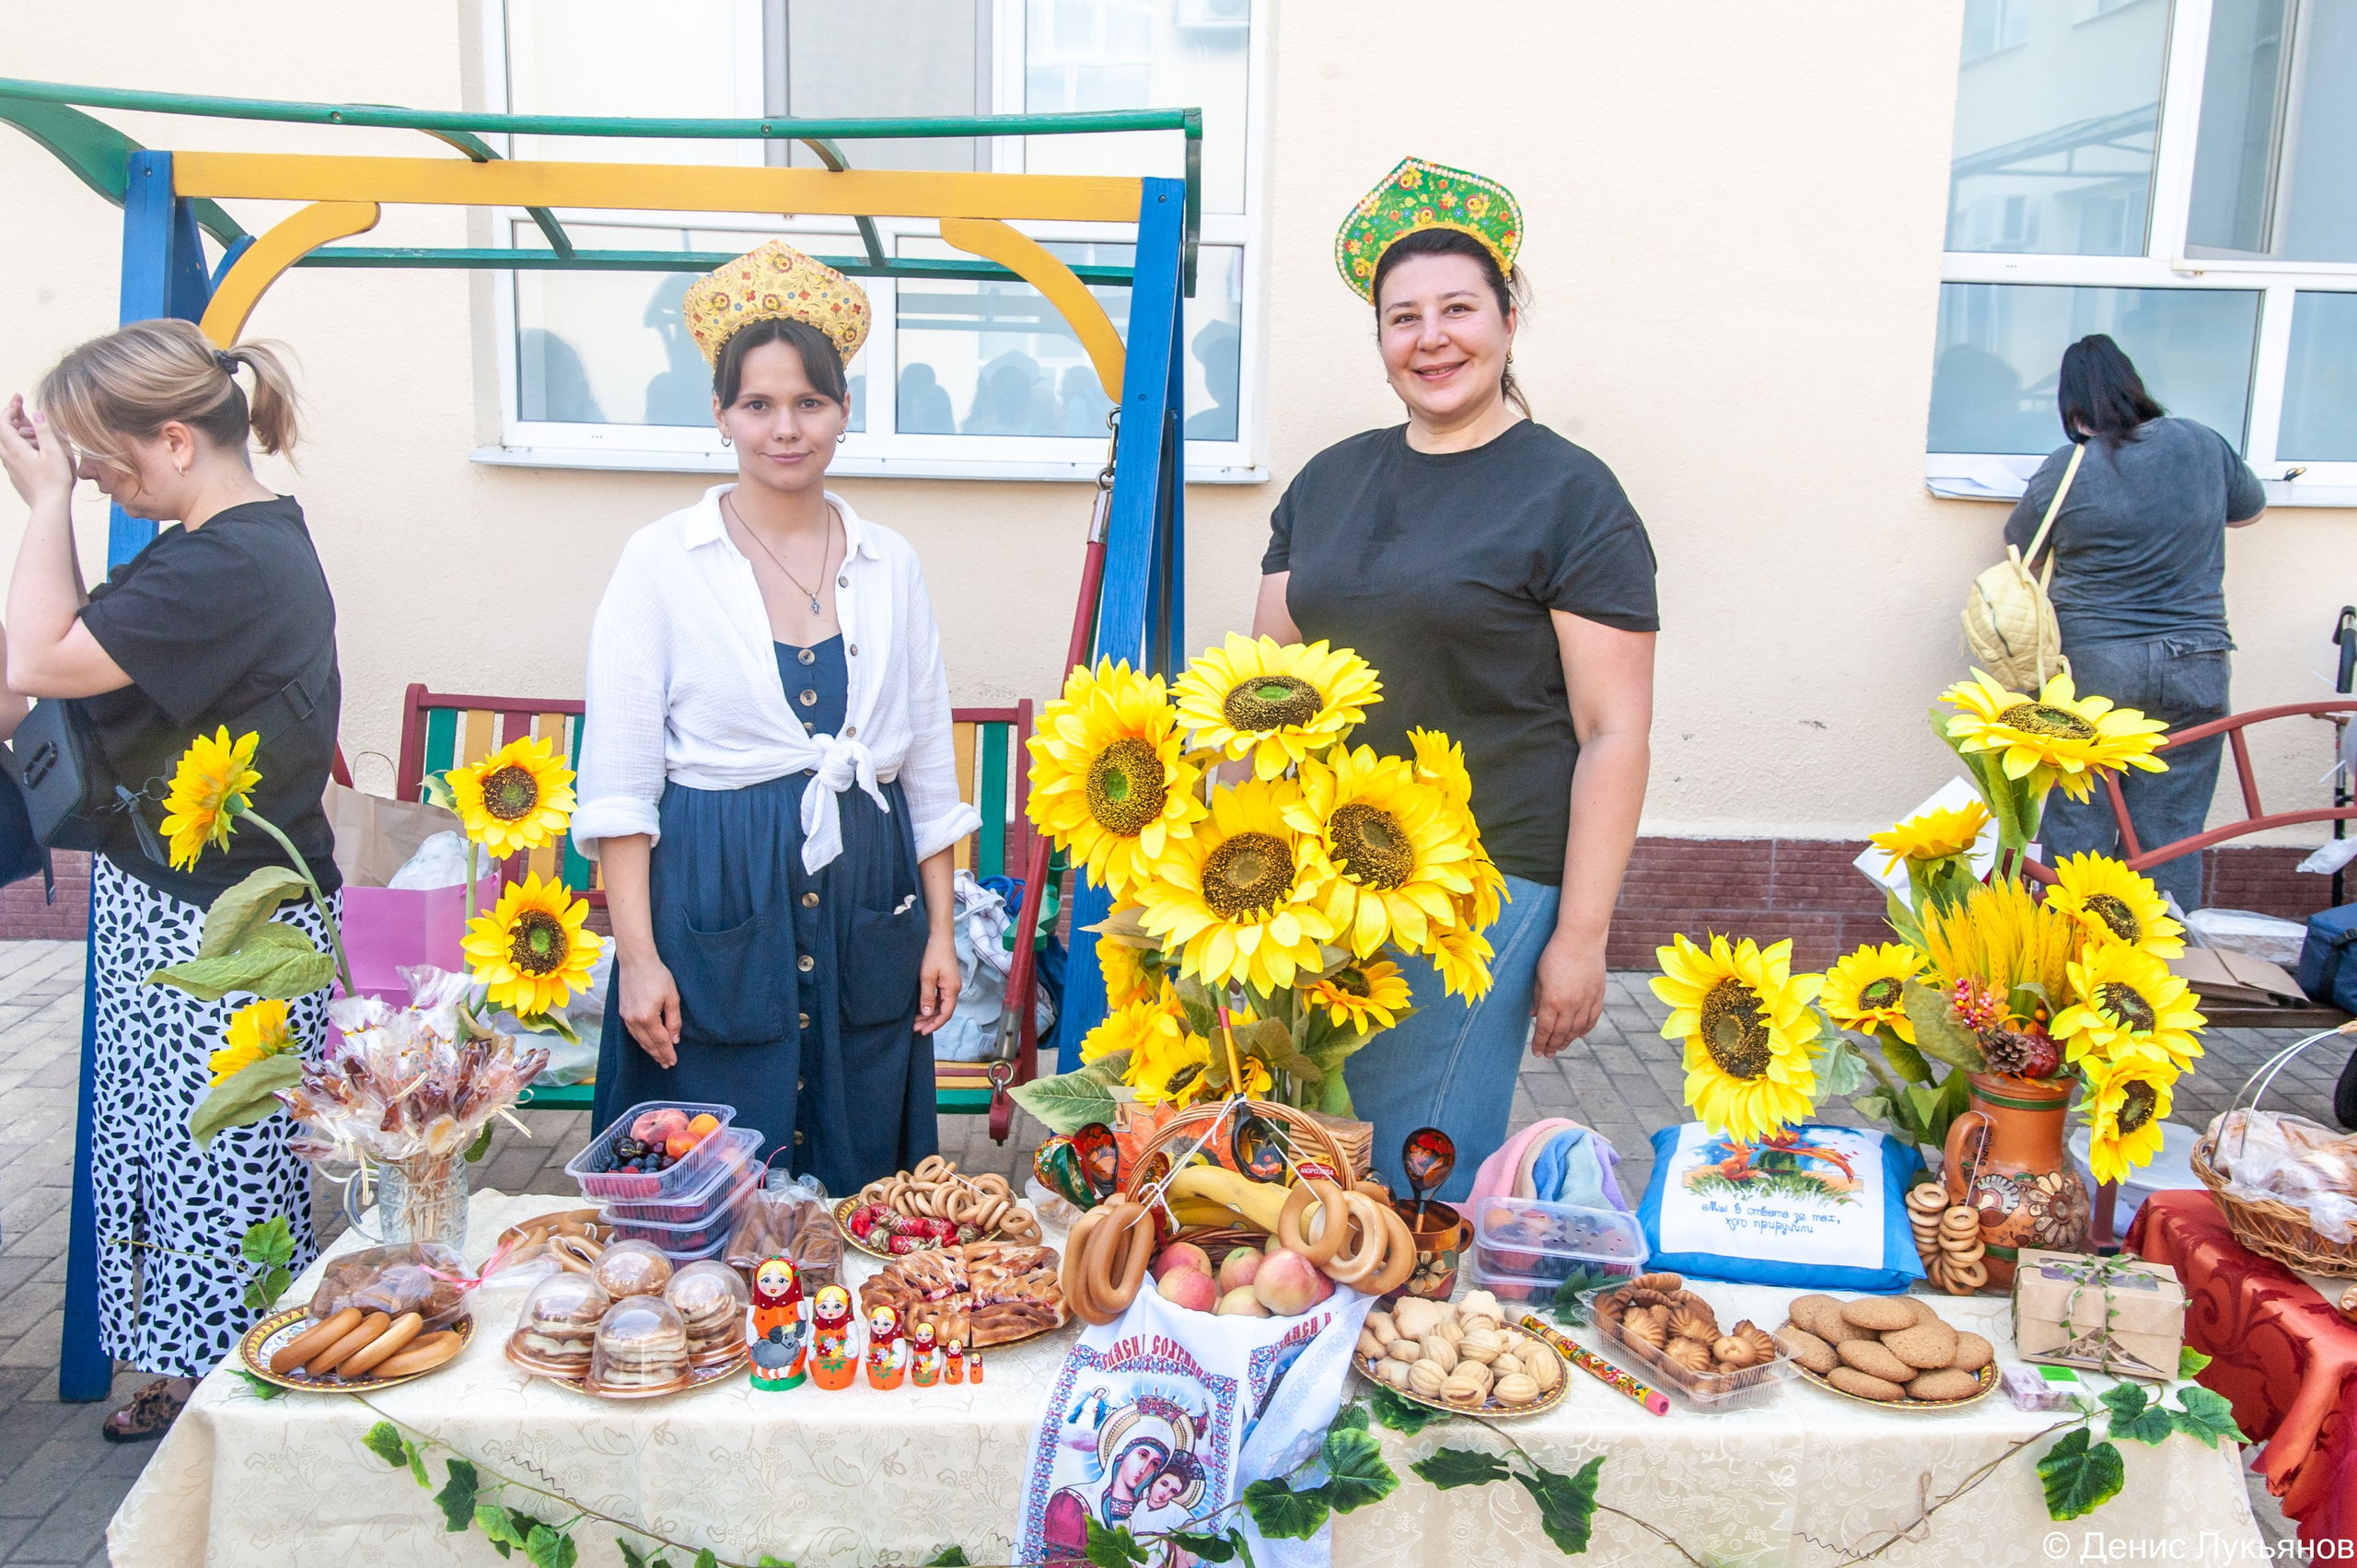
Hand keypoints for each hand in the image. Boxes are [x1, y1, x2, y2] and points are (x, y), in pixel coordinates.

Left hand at [0, 397, 75, 508]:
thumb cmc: (54, 481)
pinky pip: (11, 454)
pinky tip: (31, 447)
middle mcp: (8, 456)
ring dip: (14, 431)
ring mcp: (10, 467)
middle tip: (22, 408)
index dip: (9, 408)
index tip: (19, 399)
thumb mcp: (54, 452)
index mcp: (15, 448)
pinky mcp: (15, 475)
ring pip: (5, 443)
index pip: (3, 422)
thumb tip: (37, 414)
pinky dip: (17, 444)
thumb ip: (44, 431)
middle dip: (9, 416)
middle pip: (1, 431)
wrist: (49, 506)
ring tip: (29, 427)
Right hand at [618, 952, 681, 1067]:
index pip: (659, 1041)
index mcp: (647, 1017)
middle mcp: (633, 1020)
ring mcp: (626, 1016)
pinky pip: (632, 1032)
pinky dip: (640, 1040)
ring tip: (658, 1057)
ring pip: (639, 1039)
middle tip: (667, 1064)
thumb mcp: (672, 997)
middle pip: (648, 1043)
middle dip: (658, 1055)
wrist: (636, 960)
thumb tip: (674, 1039)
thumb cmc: (657, 975)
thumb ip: (674, 1020)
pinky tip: (646, 1043)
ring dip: (649, 1050)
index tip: (673, 1062)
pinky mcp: (622, 1011)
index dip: (667, 1052)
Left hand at [913, 928, 959, 1034]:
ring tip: (916, 1021)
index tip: (922, 1031)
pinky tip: (921, 1008)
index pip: (946, 1014)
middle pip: (944, 1011)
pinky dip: (931, 1005)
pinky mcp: (945, 979)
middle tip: (915, 1028)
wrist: (938, 935)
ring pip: (941, 1005)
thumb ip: (928, 997)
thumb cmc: (934, 952)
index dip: (934, 1025)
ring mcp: (950, 984)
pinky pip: (939, 997)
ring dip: (930, 1014)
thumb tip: (928, 1014)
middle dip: (930, 1022)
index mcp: (952, 989)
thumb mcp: (927, 976)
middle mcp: (953, 988)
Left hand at [1530, 927, 1606, 1057]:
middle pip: (1561, 1033)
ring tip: (1561, 1048)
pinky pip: (1592, 1019)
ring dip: (1568, 1041)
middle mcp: (1571, 1005)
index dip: (1540, 1043)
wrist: (1582, 938)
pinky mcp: (1598, 995)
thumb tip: (1535, 1016)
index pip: (1545, 1029)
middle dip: (1553, 1046)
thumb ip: (1537, 998)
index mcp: (1552, 1000)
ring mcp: (1586, 1001)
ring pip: (1577, 1029)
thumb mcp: (1539, 976)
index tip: (1537, 1052)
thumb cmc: (1554, 953)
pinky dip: (1585, 1029)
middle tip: (1547, 1055)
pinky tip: (1579, 1035)